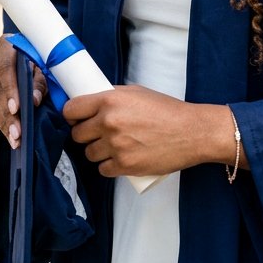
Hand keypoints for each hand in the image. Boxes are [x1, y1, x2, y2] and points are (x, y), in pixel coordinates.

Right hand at [0, 35, 46, 149]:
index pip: (6, 68)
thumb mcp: (42, 67)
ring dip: (2, 121)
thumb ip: (39, 83)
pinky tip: (7, 133)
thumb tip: (34, 101)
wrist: (21, 54)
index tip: (16, 109)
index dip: (10, 90)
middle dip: (7, 114)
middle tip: (18, 133)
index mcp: (6, 44)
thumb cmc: (36, 60)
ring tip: (14, 139)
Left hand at [64, 86, 235, 177]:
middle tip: (98, 133)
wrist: (191, 132)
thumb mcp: (137, 92)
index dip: (71, 115)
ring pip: (89, 154)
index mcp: (110, 100)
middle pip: (77, 134)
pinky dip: (109, 166)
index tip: (76, 118)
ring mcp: (116, 146)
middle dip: (85, 134)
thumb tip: (91, 101)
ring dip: (97, 151)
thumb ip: (112, 96)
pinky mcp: (124, 166)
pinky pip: (102, 169)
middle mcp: (109, 122)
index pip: (71, 110)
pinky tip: (120, 158)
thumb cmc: (166, 110)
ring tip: (113, 146)